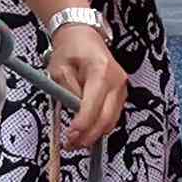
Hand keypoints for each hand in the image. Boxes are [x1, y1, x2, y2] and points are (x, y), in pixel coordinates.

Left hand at [48, 23, 128, 146]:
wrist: (83, 36)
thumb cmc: (70, 50)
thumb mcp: (59, 69)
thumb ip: (66, 92)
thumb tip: (73, 114)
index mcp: (101, 71)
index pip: (94, 106)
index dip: (82, 125)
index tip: (70, 136)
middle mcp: (117, 80)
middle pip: (107, 118)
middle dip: (89, 136)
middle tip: (72, 144)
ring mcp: (122, 87)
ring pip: (112, 121)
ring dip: (94, 134)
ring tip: (76, 141)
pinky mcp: (121, 93)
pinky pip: (112, 116)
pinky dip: (100, 126)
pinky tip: (86, 130)